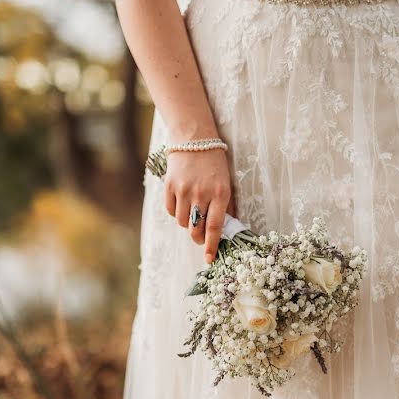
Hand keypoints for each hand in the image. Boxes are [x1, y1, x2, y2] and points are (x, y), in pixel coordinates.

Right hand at [163, 148, 237, 263]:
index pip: (215, 227)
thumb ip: (227, 206)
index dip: (211, 246)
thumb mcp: (227, 183)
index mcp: (220, 194)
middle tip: (200, 237)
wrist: (194, 138)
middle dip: (198, 239)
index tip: (209, 259)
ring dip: (188, 223)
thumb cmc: (215, 163)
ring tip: (193, 211)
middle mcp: (201, 194)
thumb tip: (228, 228)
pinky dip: (177, 212)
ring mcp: (184, 190)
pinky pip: (171, 211)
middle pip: (195, 229)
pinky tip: (183, 202)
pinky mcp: (170, 186)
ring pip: (183, 222)